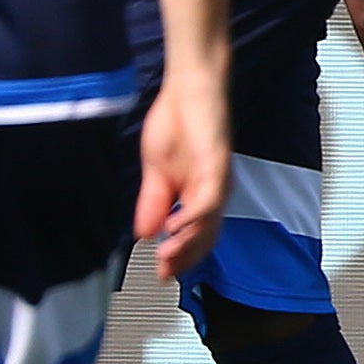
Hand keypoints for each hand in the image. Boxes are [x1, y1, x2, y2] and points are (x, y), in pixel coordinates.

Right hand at [136, 63, 230, 280]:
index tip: (160, 274)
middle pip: (204, 237)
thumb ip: (152, 202)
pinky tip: (172, 227)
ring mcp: (217, 181)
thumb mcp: (155, 171)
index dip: (179, 257)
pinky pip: (207, 199)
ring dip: (187, 244)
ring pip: (208, 223)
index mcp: (198, 195)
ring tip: (165, 257)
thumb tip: (145, 233)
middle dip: (183, 259)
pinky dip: (191, 217)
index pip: (194, 236)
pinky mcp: (217, 166)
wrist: (187, 89)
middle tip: (162, 274)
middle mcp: (213, 193)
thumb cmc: (175, 124)